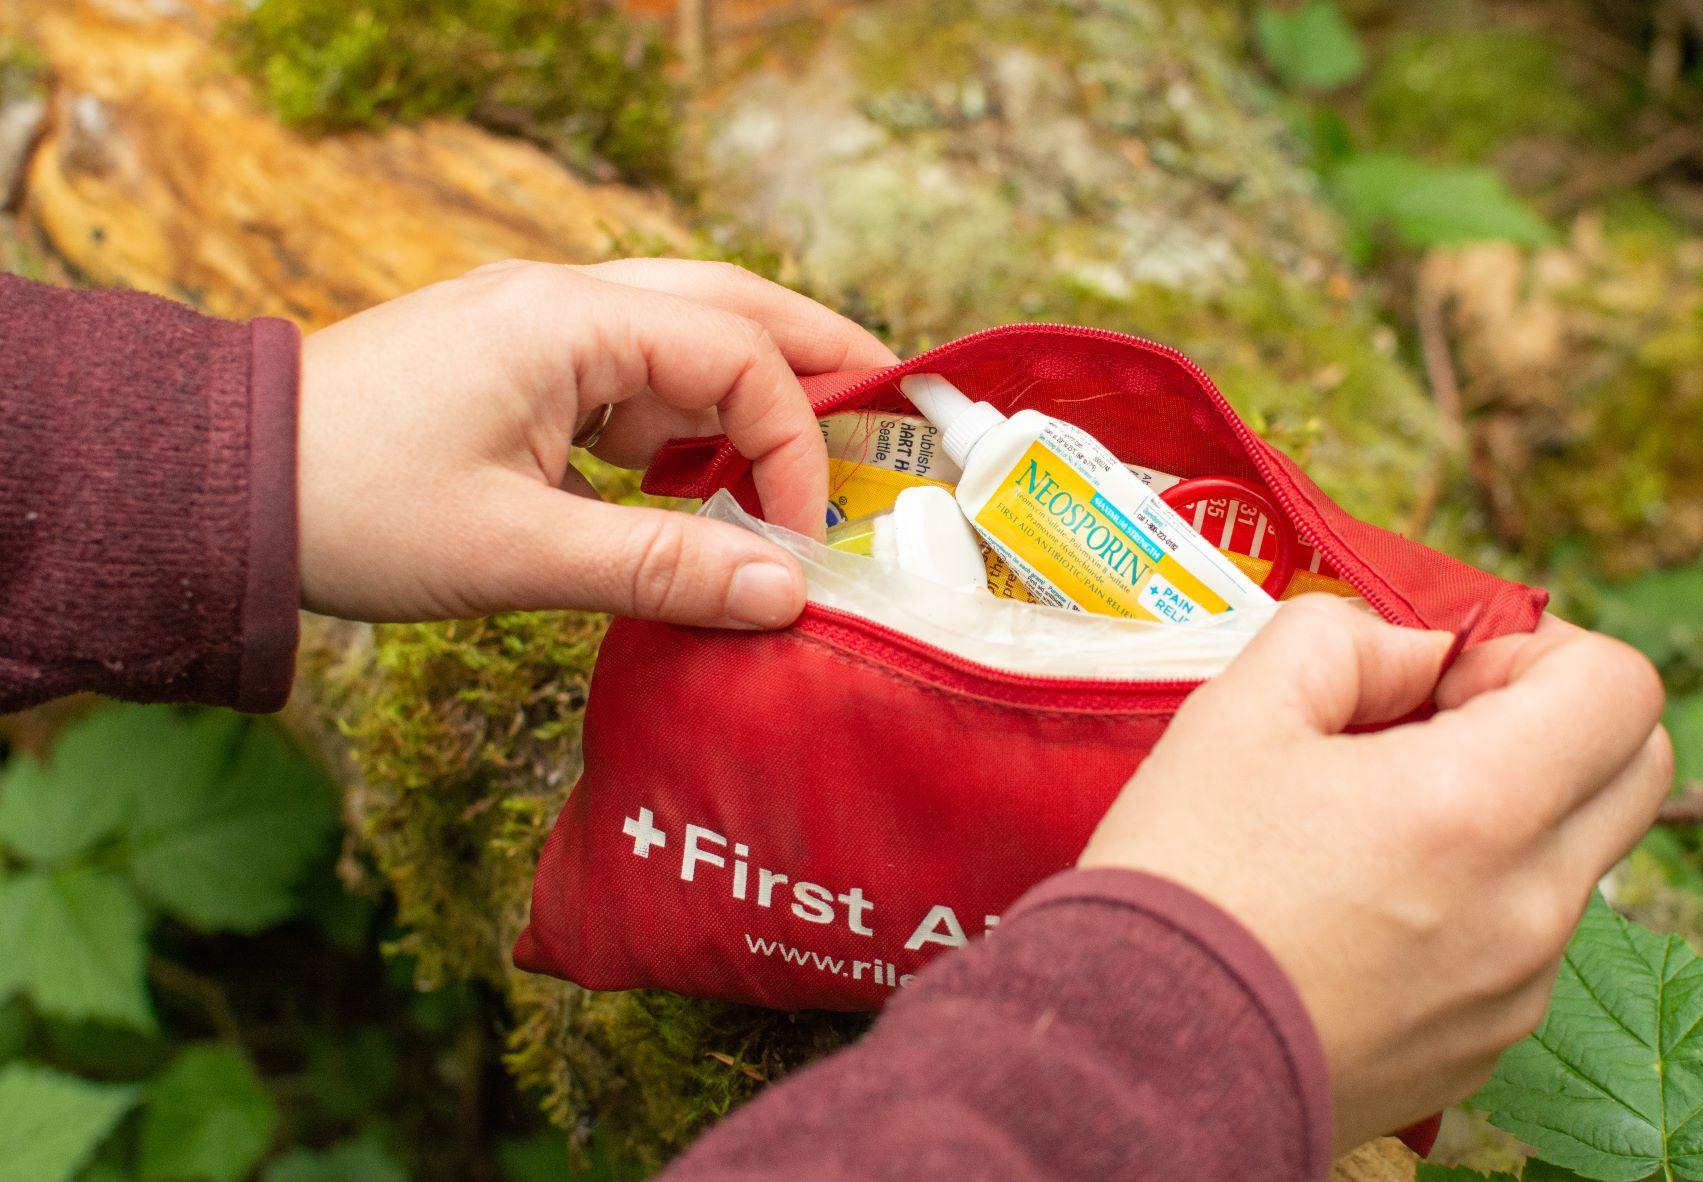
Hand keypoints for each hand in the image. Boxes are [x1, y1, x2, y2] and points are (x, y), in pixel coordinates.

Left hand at [296, 258, 895, 624]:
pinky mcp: (517, 367)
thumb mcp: (518, 552)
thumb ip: (662, 568)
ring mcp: (537, 328)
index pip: (736, 355)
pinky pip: (632, 377)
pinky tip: (700, 483)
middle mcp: (562, 302)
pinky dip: (686, 422)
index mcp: (566, 321)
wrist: (221, 491)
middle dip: (817, 358)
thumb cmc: (353, 510)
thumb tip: (787, 598)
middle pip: (730, 304)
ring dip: (753, 392)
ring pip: (685, 335)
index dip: (795, 442)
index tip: (803, 537)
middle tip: (893, 413)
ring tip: (815, 459)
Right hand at [1080, 595, 1670, 1150]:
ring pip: (1574, 859)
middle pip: (1636, 770)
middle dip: (1554, 719)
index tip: (1444, 673)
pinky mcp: (1482, 1044)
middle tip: (1435, 723)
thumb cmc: (1185, 881)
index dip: (1537, 649)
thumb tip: (1409, 652)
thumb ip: (1343, 639)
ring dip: (1509, 811)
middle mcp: (1528, 905)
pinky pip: (1523, 943)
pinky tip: (1361, 903)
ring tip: (1373, 822)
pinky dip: (1474, 898)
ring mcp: (1515, 988)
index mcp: (1477, 806)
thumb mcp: (1239, 711)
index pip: (1619, 688)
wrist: (1143, 1057)